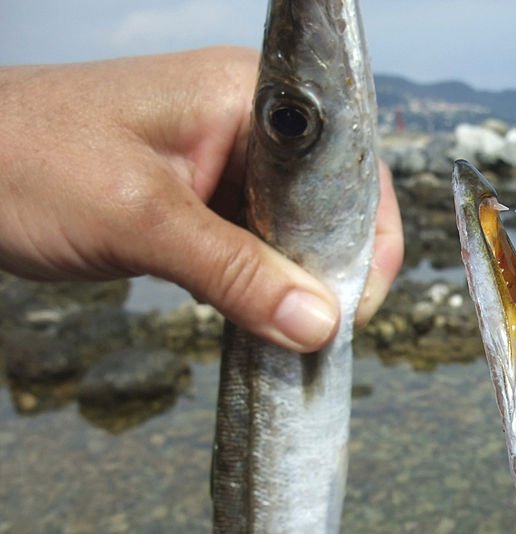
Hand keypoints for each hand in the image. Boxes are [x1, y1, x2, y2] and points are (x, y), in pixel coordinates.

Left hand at [0, 47, 402, 352]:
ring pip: (294, 233)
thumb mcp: (140, 221)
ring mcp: (225, 166)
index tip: (353, 303)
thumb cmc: (23, 160)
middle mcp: (249, 128)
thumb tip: (319, 326)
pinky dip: (261, 288)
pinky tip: (261, 321)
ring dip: (297, 285)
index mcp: (248, 100)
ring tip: (296, 334)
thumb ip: (235, 274)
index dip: (365, 235)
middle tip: (325, 330)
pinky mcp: (201, 203)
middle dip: (332, 268)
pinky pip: (255, 248)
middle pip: (329, 204)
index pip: (348, 164)